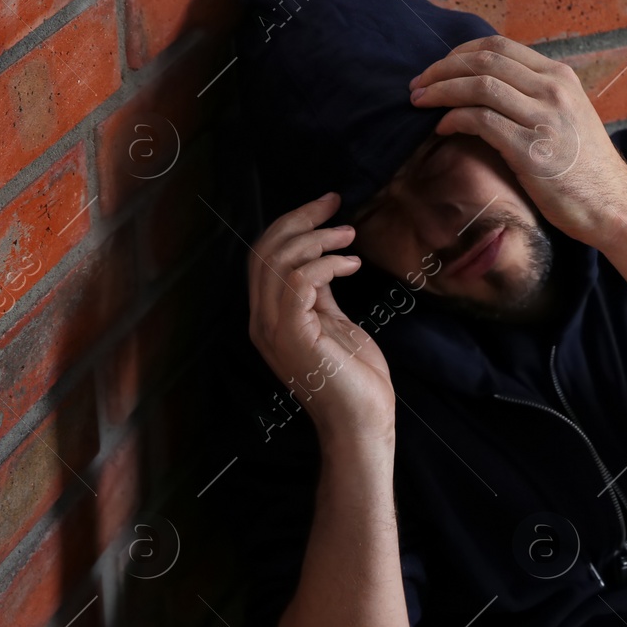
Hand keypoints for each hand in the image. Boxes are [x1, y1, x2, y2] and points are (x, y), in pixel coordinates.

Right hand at [246, 192, 394, 439]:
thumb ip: (320, 296)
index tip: (327, 205)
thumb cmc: (355, 378)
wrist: (363, 421)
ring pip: (278, 262)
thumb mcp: (334, 324)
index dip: (291, 223)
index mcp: (269, 317)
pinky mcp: (295, 336)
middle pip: (264, 251)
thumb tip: (320, 264)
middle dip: (299, 218)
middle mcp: (263, 322)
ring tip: (349, 237)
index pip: (264, 257)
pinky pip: (298, 282)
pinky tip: (351, 265)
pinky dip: (325, 264)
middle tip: (335, 204)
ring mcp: (275, 330)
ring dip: (316, 239)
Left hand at [407, 35, 626, 244]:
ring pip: (478, 85)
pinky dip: (453, 120)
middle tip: (417, 85)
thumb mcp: (568, 117)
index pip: (499, 46)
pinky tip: (442, 129)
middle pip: (483, 60)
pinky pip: (480, 120)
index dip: (460, 53)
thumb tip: (487, 89)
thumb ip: (535, 97)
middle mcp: (553, 90)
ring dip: (440, 91)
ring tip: (419, 102)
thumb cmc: (585, 169)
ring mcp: (543, 118)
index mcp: (560, 77)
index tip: (439, 68)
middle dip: (441, 69)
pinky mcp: (531, 149)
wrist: (612, 205)